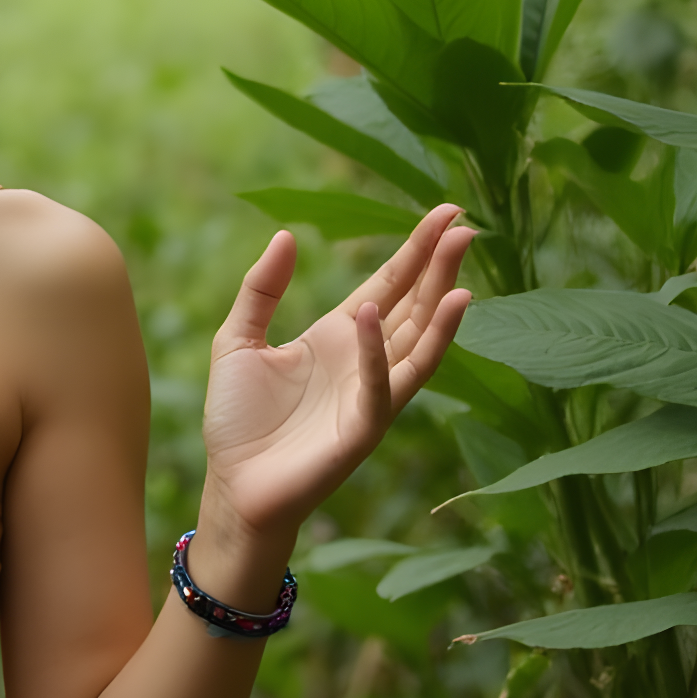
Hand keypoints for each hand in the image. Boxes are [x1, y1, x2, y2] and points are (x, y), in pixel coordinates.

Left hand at [199, 204, 472, 561]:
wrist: (232, 485)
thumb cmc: (237, 420)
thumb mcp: (238, 340)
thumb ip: (261, 289)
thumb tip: (286, 234)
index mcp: (337, 336)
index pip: (387, 285)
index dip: (415, 251)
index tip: (446, 213)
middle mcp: (363, 361)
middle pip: (411, 306)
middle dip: (437, 266)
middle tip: (464, 223)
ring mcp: (369, 396)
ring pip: (415, 344)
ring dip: (436, 307)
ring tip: (457, 265)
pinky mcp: (360, 429)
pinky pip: (378, 387)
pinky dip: (376, 352)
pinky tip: (373, 315)